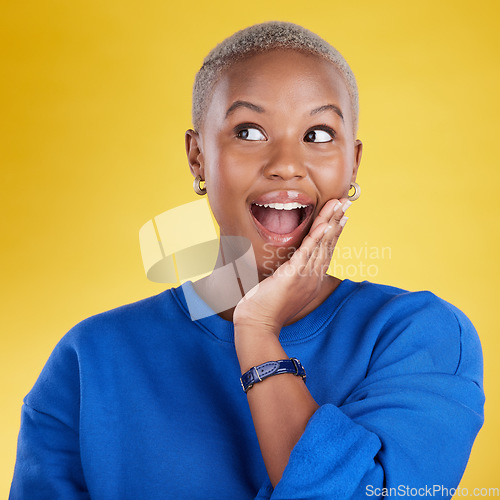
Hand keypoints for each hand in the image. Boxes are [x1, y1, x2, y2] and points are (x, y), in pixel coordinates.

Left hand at [233, 197, 350, 334]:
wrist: (257, 325)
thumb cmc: (265, 308)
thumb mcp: (282, 288)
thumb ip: (287, 274)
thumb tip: (283, 265)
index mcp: (311, 279)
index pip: (326, 251)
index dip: (334, 232)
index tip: (341, 216)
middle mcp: (313, 277)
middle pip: (328, 244)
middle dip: (337, 221)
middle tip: (346, 203)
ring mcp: (304, 276)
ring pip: (321, 244)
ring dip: (331, 222)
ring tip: (339, 205)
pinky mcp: (292, 275)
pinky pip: (307, 253)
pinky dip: (317, 238)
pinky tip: (325, 225)